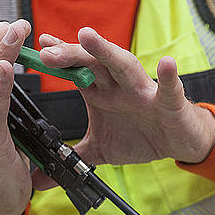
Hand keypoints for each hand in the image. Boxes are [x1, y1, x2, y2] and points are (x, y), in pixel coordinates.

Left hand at [33, 28, 214, 187]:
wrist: (177, 142)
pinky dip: (168, 77)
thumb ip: (71, 158)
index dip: (57, 59)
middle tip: (48, 52)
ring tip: (87, 36)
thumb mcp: (99, 151)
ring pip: (123, 66)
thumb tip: (39, 178)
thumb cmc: (140, 136)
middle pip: (92, 63)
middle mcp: (119, 86)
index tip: (37, 47)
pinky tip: (166, 64)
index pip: (75, 70)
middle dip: (70, 55)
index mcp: (101, 92)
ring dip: (105, 51)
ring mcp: (143, 91)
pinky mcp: (169, 103)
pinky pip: (168, 89)